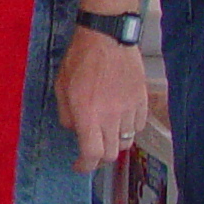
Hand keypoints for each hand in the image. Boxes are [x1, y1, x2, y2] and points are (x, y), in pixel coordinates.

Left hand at [55, 25, 149, 173]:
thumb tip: (74, 131)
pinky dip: (129, 128)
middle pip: (111, 153)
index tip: (79, 165)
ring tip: (105, 130)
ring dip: (114, 141)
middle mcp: (111, 116)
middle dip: (99, 156)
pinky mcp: (142, 100)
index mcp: (88, 114)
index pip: (92, 153)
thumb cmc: (80, 59)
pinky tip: (120, 118)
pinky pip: (138, 126)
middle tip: (91, 148)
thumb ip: (66, 115)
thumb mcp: (61, 87)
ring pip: (126, 141)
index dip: (84, 165)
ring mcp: (129, 109)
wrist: (107, 37)